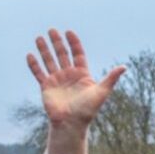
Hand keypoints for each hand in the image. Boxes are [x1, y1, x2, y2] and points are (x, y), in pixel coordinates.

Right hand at [27, 29, 124, 153]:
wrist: (71, 124)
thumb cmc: (87, 110)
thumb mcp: (101, 92)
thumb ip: (111, 78)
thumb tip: (124, 67)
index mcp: (82, 74)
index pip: (78, 54)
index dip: (74, 43)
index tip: (69, 32)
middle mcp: (69, 75)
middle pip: (62, 54)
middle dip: (57, 42)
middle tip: (52, 30)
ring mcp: (57, 80)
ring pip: (49, 61)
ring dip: (44, 49)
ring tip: (39, 37)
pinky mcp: (46, 86)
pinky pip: (39, 73)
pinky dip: (34, 64)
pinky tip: (30, 54)